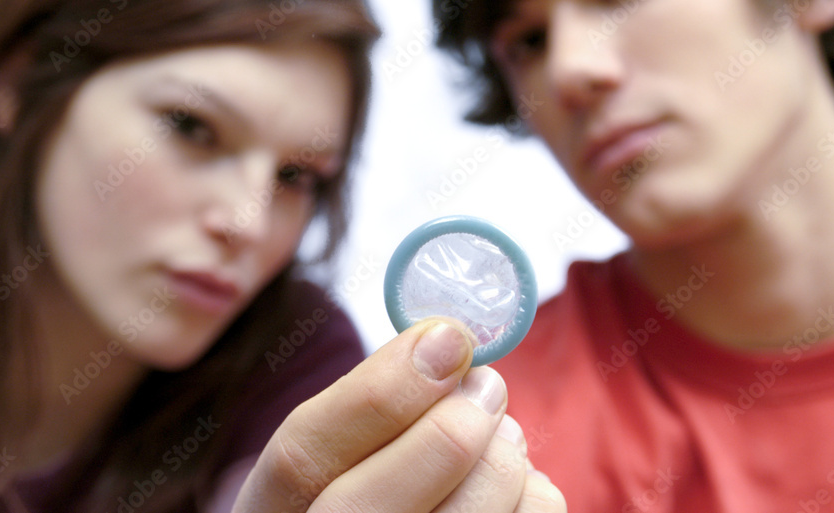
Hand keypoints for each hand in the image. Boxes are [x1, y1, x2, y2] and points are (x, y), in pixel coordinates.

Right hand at [232, 317, 565, 511]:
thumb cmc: (366, 491)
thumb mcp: (342, 451)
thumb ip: (373, 406)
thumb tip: (444, 342)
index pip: (300, 460)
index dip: (378, 393)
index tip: (447, 339)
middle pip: (366, 510)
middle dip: (445, 433)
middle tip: (488, 383)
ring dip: (500, 462)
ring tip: (500, 434)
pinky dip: (533, 497)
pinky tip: (513, 486)